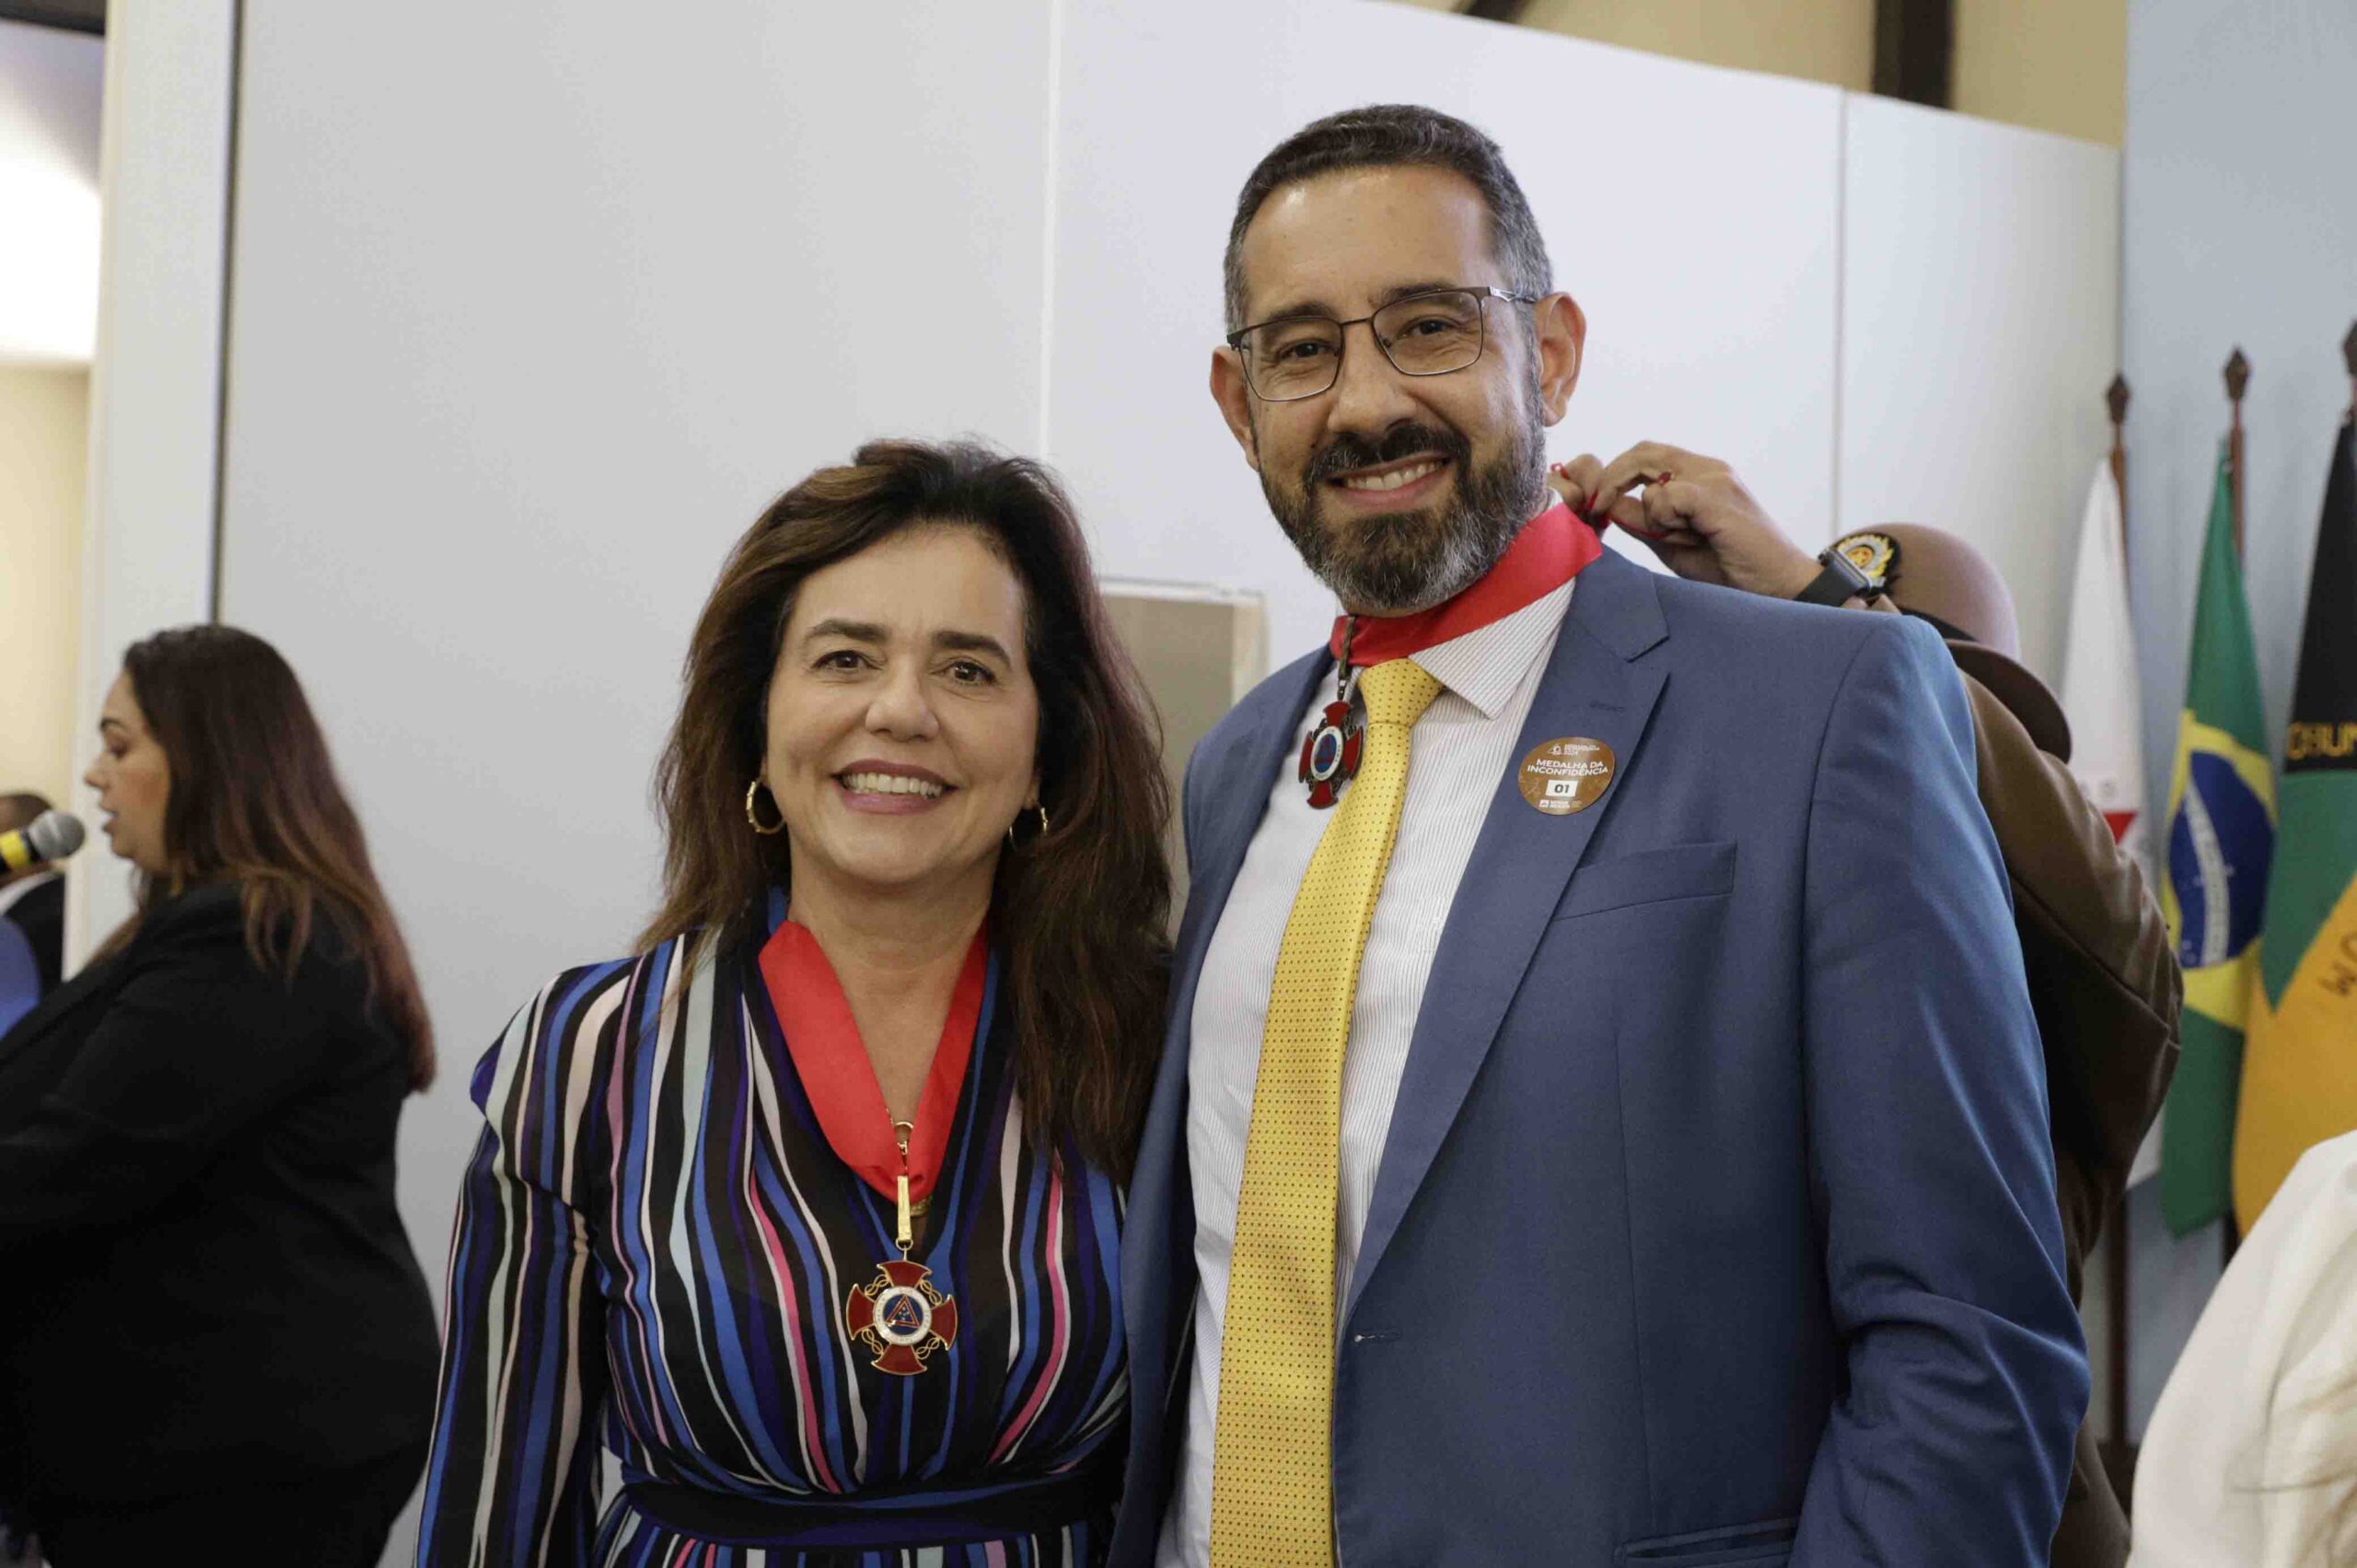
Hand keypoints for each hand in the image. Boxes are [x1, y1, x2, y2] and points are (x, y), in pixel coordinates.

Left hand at [1550, 443, 1820, 598]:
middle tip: (1597, 510)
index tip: (1595, 505)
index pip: (1644, 454)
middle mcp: (1709, 468)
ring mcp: (1716, 479)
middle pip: (1642, 451)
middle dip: (1611, 480)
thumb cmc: (1728, 568)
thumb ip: (1643, 522)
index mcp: (1700, 474)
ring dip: (1649, 514)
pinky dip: (1664, 519)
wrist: (1777, 587)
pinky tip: (1687, 538)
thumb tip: (1607, 507)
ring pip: (1652, 477)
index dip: (1613, 475)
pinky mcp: (1718, 497)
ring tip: (1678, 539)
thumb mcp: (1673, 544)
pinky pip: (1666, 495)